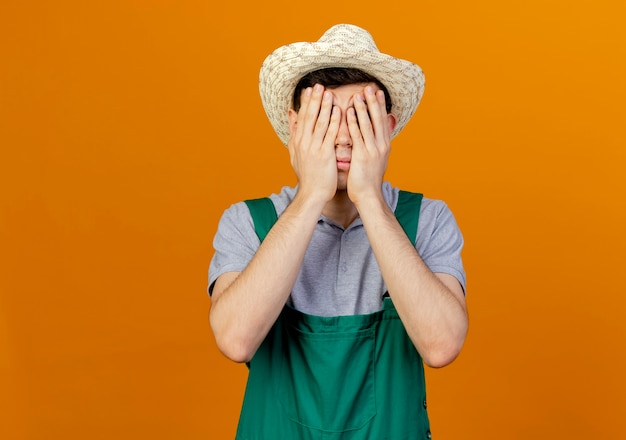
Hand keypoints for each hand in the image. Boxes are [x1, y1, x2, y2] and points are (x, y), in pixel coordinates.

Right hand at [288, 84, 339, 203]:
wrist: (312, 194)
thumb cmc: (308, 176)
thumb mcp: (295, 154)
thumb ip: (294, 133)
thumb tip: (291, 116)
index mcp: (298, 142)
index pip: (301, 118)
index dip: (305, 103)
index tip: (309, 89)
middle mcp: (304, 143)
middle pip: (309, 117)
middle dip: (314, 100)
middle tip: (318, 85)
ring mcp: (313, 148)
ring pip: (319, 122)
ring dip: (324, 106)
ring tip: (328, 92)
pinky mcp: (324, 154)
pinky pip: (329, 134)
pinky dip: (333, 121)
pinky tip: (338, 111)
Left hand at [346, 86, 391, 204]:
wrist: (369, 196)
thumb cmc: (368, 180)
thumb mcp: (376, 161)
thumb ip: (375, 147)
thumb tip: (375, 138)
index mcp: (384, 145)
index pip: (382, 121)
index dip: (380, 105)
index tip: (377, 92)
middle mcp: (381, 145)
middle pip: (378, 119)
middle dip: (374, 102)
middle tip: (370, 86)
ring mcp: (373, 150)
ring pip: (368, 124)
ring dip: (363, 108)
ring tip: (358, 94)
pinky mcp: (363, 155)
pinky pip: (358, 135)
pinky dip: (353, 122)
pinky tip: (348, 111)